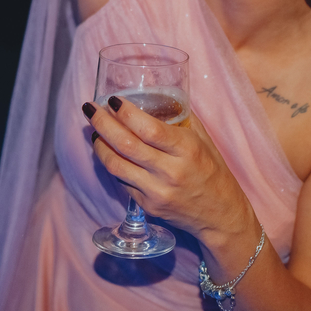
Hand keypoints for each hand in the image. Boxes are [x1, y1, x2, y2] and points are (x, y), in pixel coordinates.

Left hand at [86, 97, 255, 242]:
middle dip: (102, 123)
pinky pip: (121, 181)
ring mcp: (156, 192)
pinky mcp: (147, 206)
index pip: (148, 128)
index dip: (125, 113)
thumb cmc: (212, 171)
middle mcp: (170, 171)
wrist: (220, 215)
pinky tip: (107, 151)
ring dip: (99, 144)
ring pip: (116, 165)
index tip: (112, 100)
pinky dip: (111, 163)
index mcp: (187, 149)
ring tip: (94, 130)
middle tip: (90, 109)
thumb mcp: (202, 140)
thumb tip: (155, 96)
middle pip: (126, 144)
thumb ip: (180, 118)